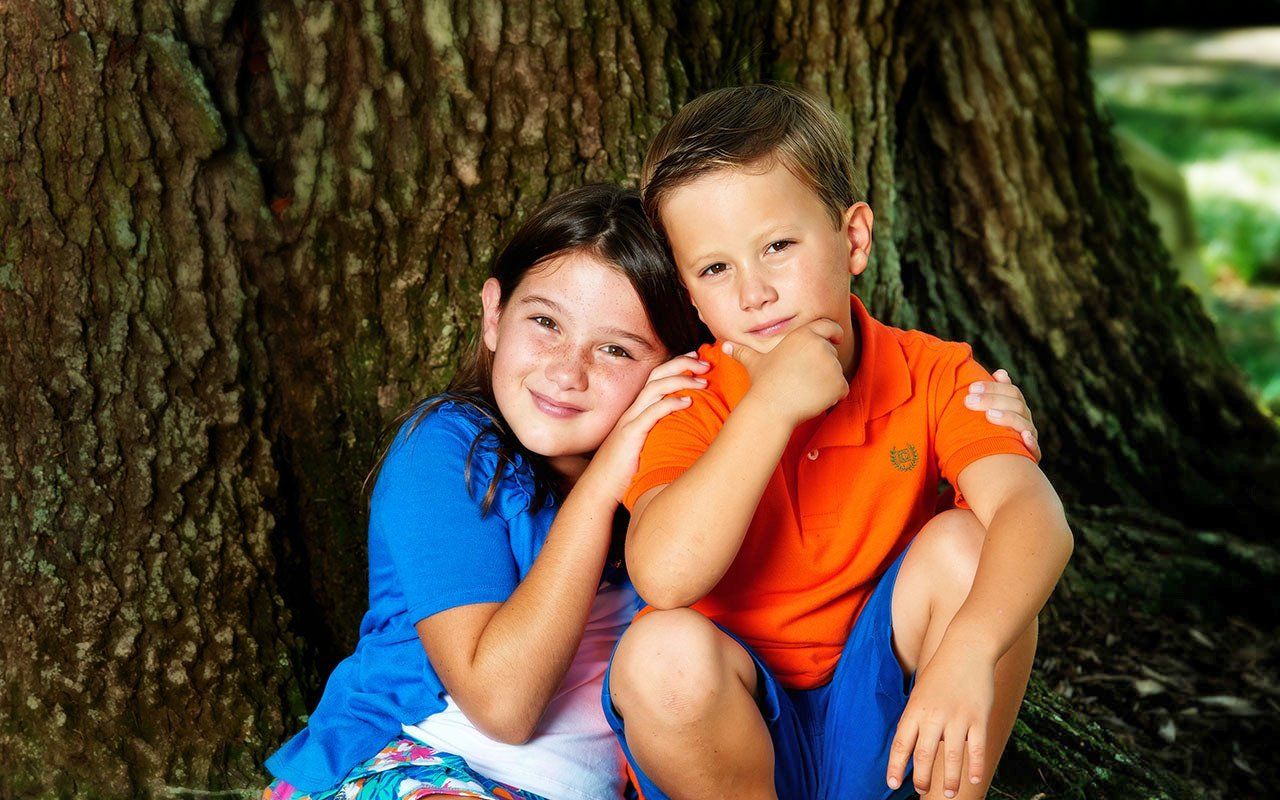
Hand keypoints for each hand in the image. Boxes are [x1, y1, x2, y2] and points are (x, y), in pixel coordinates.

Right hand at [587, 353, 710, 503]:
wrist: (599, 487)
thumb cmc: (624, 470)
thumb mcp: (645, 445)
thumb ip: (660, 432)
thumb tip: (687, 429)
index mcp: (636, 410)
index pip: (656, 377)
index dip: (676, 365)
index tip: (697, 360)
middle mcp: (632, 410)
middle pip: (656, 375)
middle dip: (682, 364)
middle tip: (706, 363)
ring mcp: (630, 421)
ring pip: (654, 389)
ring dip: (681, 380)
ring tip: (703, 380)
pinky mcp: (630, 435)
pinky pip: (651, 414)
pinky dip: (670, 404)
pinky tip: (688, 402)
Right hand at [722, 319, 846, 425]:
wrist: (771, 407)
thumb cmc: (762, 383)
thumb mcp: (753, 363)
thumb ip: (743, 352)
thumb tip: (724, 346)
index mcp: (803, 335)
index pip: (828, 326)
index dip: (834, 332)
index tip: (836, 338)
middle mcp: (820, 345)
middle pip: (831, 353)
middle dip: (822, 366)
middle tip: (803, 380)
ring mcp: (831, 364)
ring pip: (836, 373)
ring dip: (826, 382)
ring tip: (804, 390)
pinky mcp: (838, 382)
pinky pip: (842, 389)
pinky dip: (833, 396)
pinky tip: (814, 399)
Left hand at [886, 639, 995, 797]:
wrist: (966, 648)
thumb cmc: (941, 673)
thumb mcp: (920, 694)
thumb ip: (916, 719)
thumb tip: (912, 747)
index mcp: (915, 710)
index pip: (901, 743)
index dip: (896, 766)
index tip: (893, 784)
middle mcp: (933, 715)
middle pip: (924, 754)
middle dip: (922, 778)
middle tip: (923, 791)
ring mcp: (957, 717)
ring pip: (951, 756)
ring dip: (950, 779)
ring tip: (950, 793)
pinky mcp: (978, 717)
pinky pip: (976, 747)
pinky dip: (975, 766)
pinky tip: (973, 779)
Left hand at [964, 369, 1040, 460]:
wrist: (1004, 467)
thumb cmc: (993, 432)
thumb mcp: (993, 412)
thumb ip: (995, 394)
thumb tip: (1001, 372)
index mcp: (1017, 407)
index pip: (1011, 391)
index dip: (992, 387)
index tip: (972, 388)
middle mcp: (1025, 420)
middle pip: (1015, 405)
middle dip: (992, 400)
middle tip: (969, 401)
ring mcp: (1030, 436)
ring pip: (1023, 424)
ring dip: (1007, 418)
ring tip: (989, 416)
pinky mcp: (1031, 456)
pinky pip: (1035, 450)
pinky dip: (1031, 443)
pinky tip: (1024, 438)